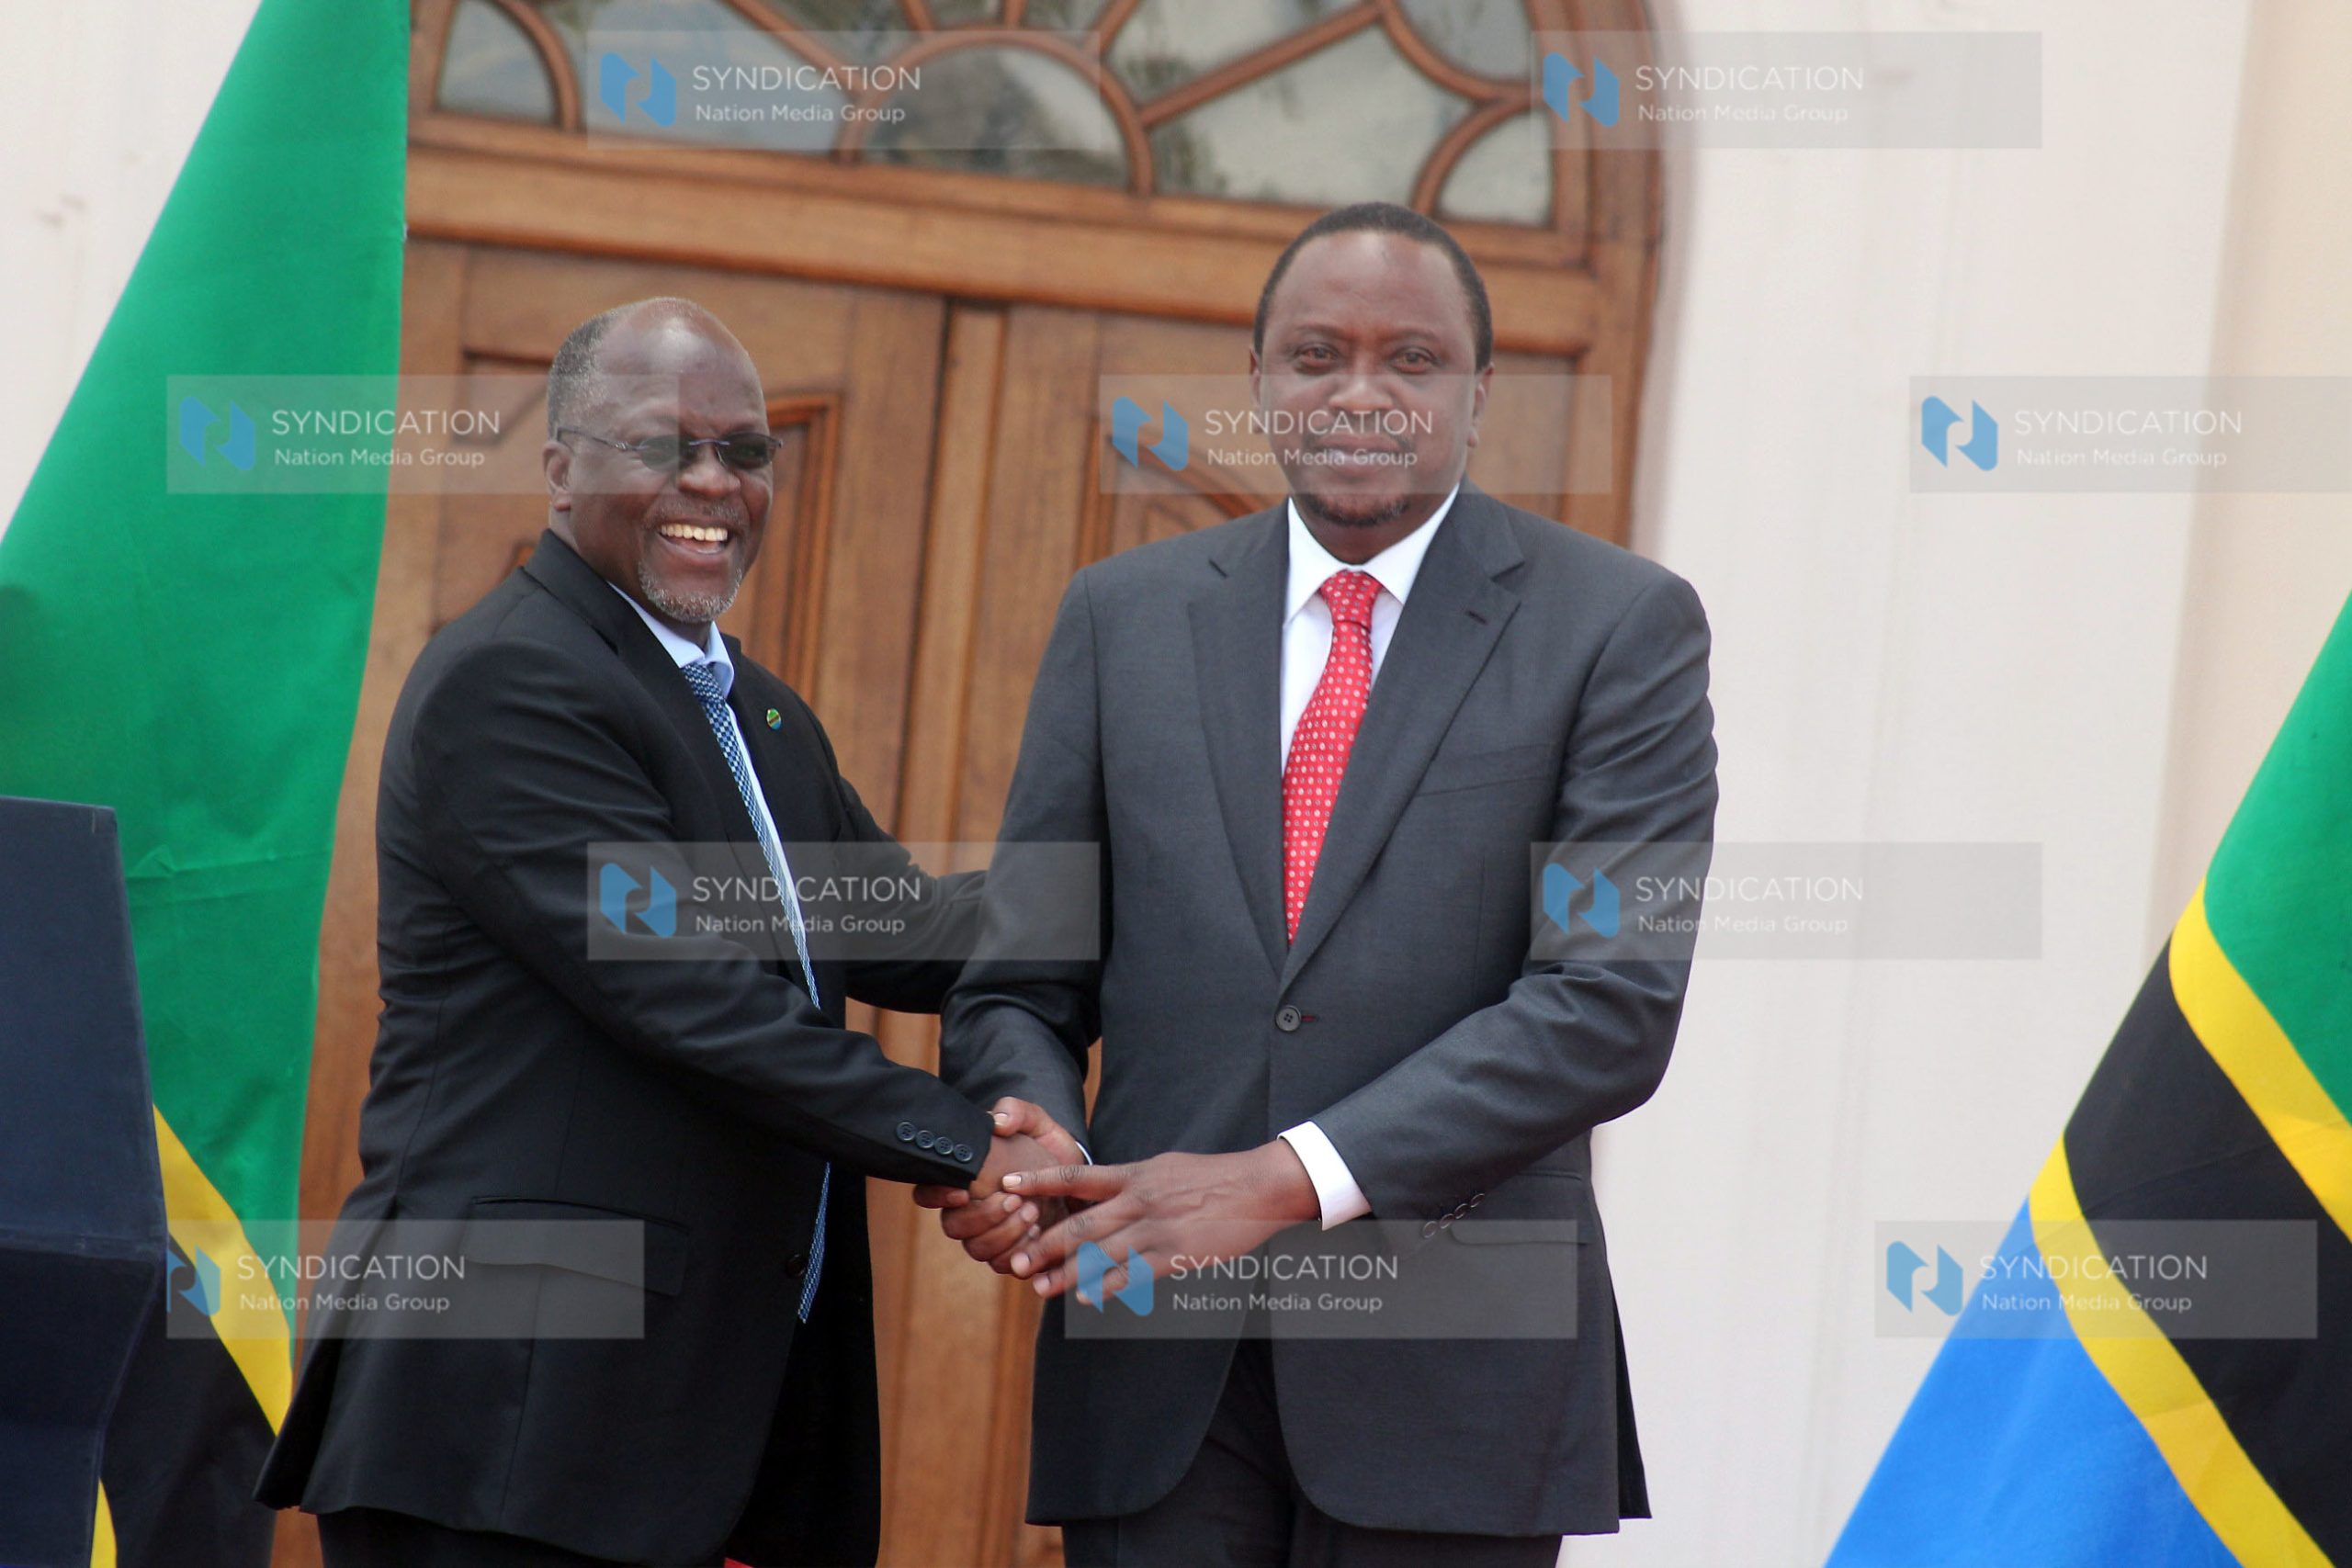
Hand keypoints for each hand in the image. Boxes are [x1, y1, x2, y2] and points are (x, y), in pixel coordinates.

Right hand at [912, 1099, 1086, 1272]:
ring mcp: (988, 1237)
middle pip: (953, 1227)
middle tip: (1014, 1199)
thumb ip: (1016, 1112)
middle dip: (983, 1216)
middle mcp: (968, 1212)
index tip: (963, 1191)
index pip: (927, 1192)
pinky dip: (1020, 1252)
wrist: (1078, 1180)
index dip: (936, 1195)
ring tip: (1033, 1212)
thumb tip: (998, 1122)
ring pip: (978, 1250)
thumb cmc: (1046, 1149)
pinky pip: (1004, 1265)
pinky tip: (1039, 1233)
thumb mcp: (1036, 1123)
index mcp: (963, 1180)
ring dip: (1005, 1234)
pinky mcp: (1012, 1256)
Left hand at [999, 1143, 1320, 1301]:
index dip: (1040, 1180)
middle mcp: (1138, 1200)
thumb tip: (1102, 1188)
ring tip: (1041, 1288)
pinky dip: (1108, 1287)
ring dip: (1068, 1274)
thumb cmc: (1212, 1177)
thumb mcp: (1165, 1167)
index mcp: (1134, 1175)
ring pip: (1101, 1254)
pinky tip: (1088, 1299)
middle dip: (1045, 1244)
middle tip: (1016, 1261)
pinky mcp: (1174, 1253)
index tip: (1007, 1185)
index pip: (1077, 1175)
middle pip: (1081, 1224)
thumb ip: (1131, 1180)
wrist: (1256, 1188)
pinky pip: (1134, 1274)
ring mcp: (1156, 1228)